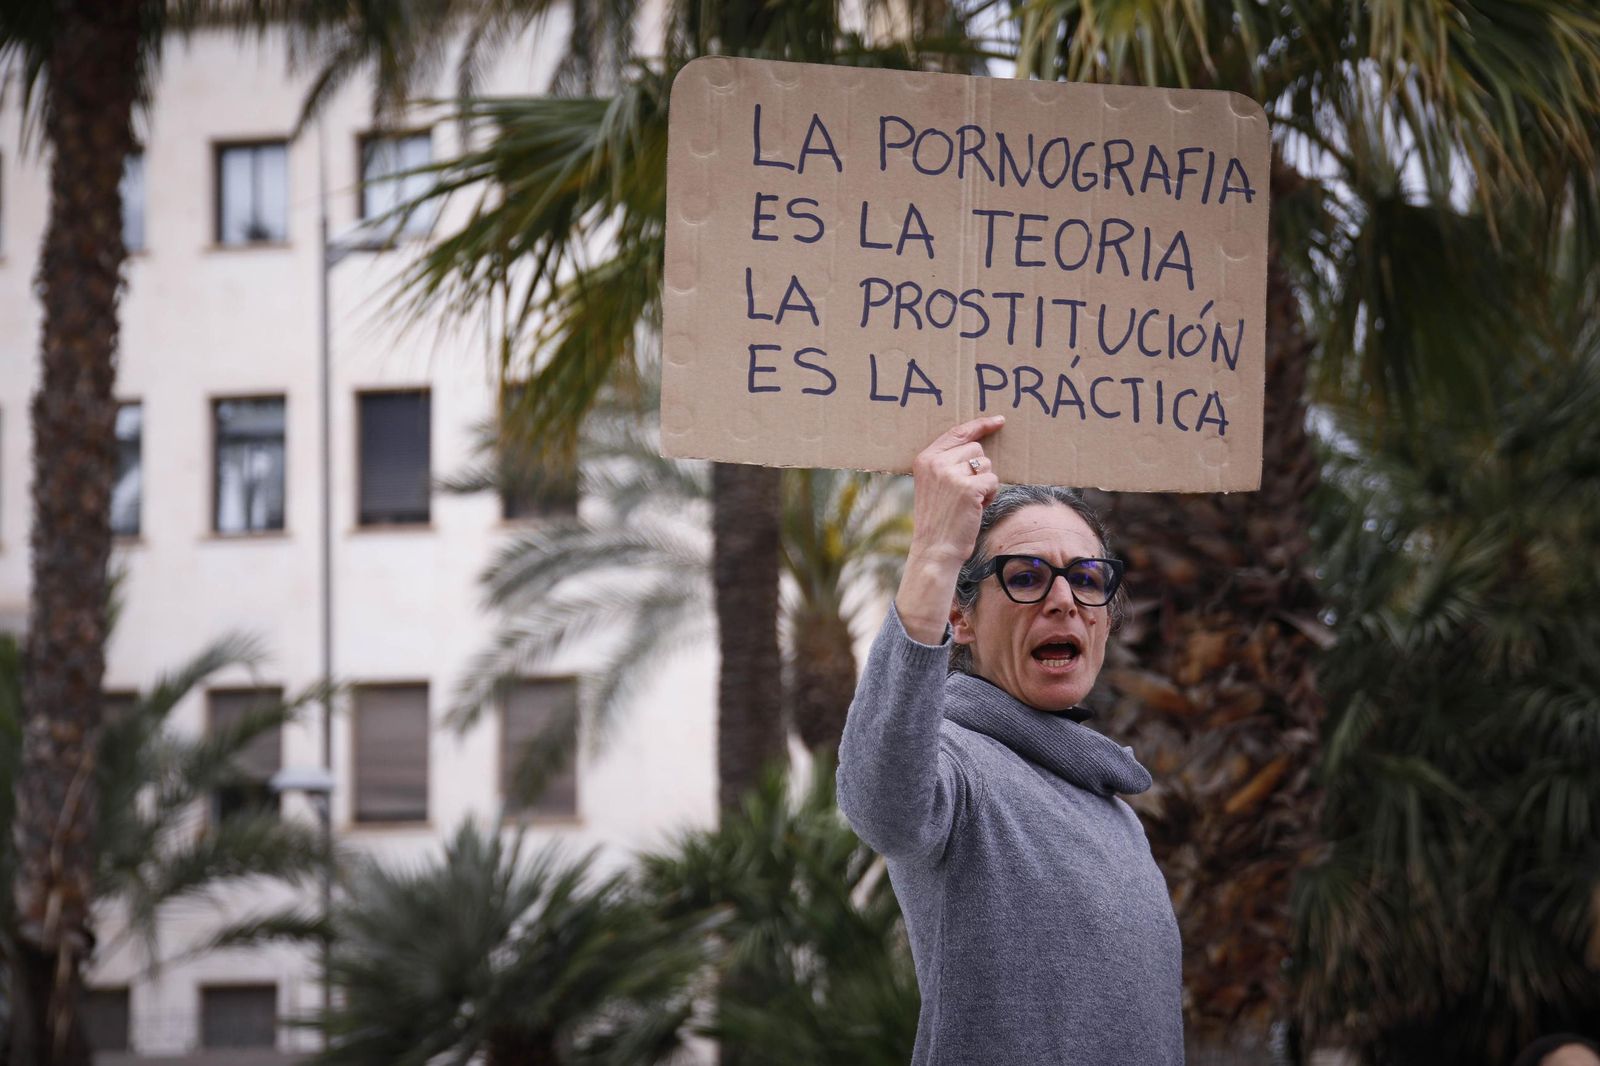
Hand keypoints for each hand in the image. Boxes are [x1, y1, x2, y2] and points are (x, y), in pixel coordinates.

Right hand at [895, 416, 1003, 641]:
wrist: (935, 548)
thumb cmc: (940, 519)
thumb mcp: (935, 485)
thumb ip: (948, 463)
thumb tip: (979, 444)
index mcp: (925, 459)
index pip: (957, 433)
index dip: (980, 425)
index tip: (998, 420)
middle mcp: (936, 463)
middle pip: (976, 449)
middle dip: (979, 470)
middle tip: (966, 492)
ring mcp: (951, 474)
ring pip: (987, 465)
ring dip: (985, 483)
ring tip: (969, 502)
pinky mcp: (968, 488)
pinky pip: (993, 481)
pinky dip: (990, 495)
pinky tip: (977, 507)